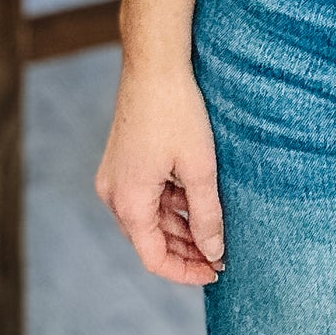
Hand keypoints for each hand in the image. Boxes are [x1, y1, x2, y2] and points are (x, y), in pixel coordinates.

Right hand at [95, 63, 224, 284]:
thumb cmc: (176, 111)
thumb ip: (206, 215)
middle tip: (221, 254)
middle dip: (185, 250)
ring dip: (179, 227)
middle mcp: (113, 194)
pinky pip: (146, 196)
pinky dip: (170, 204)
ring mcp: (115, 176)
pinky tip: (196, 200)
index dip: (185, 271)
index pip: (154, 258)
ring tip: (214, 230)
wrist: (154, 63)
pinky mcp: (122, 161)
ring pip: (149, 218)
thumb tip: (214, 252)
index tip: (215, 271)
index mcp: (129, 202)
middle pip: (150, 240)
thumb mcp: (199, 167)